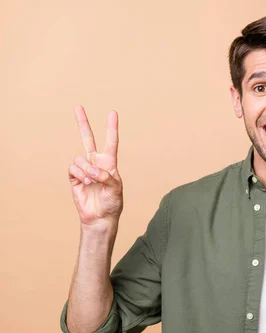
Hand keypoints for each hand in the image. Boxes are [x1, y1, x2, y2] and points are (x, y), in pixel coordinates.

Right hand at [68, 106, 122, 228]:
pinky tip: (85, 183)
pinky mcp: (74, 177)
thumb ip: (107, 177)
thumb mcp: (116, 189)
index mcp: (109, 163)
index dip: (111, 127)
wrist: (99, 216)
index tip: (113, 113)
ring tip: (92, 182)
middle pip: (88, 138)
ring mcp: (84, 169)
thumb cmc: (112, 202)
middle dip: (82, 123)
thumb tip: (93, 170)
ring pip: (80, 159)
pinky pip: (72, 168)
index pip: (111, 142)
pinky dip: (79, 175)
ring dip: (86, 170)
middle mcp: (96, 162)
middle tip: (78, 107)